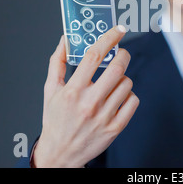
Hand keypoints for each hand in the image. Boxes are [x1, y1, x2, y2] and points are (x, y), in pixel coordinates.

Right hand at [32, 25, 138, 166]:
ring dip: (123, 78)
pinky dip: (129, 95)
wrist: (60, 153)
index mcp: (72, 91)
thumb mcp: (50, 90)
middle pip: (117, 68)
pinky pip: (133, 101)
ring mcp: (104, 116)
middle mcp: (89, 103)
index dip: (108, 38)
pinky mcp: (115, 127)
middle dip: (123, 55)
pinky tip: (118, 97)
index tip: (117, 31)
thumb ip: (57, 62)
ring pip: (127, 84)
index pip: (94, 56)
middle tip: (121, 54)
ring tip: (113, 82)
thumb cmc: (55, 119)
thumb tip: (65, 40)